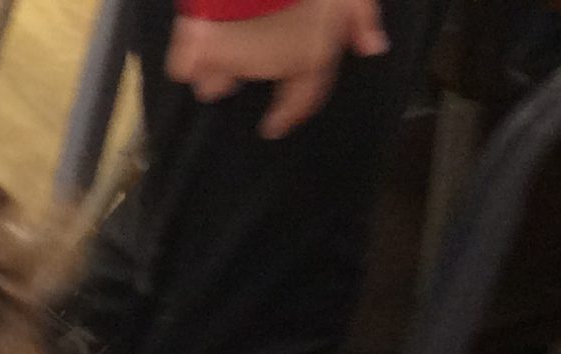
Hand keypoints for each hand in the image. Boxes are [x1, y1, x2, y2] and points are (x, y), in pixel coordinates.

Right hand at [166, 0, 386, 138]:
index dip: (290, 114)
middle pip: (254, 79)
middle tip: (239, 72)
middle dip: (246, 76)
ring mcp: (230, 57)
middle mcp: (267, 63)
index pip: (302, 99)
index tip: (274, 127)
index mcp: (309, 54)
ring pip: (215, 81)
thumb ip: (361, 18)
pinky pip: (187, 65)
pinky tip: (193, 51)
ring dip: (215, 71)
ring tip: (214, 56)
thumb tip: (374, 47)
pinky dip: (190, 60)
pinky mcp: (196, 46)